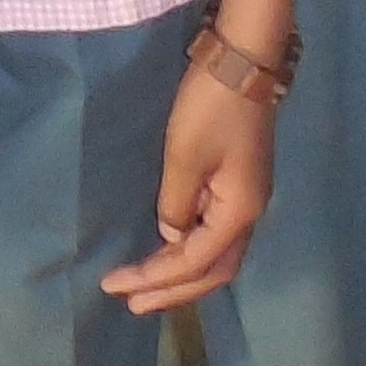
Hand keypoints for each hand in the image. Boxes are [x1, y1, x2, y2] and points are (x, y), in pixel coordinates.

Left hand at [103, 69, 273, 312]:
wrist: (245, 61)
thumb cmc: (211, 106)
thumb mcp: (184, 155)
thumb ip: (175, 203)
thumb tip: (172, 237)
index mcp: (238, 212)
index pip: (194, 263)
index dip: (156, 280)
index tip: (116, 287)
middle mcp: (249, 214)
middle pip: (213, 271)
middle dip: (172, 290)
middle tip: (131, 304)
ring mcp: (247, 199)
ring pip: (217, 254)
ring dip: (182, 275)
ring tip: (146, 289)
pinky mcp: (239, 183)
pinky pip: (215, 233)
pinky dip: (191, 251)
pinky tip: (169, 251)